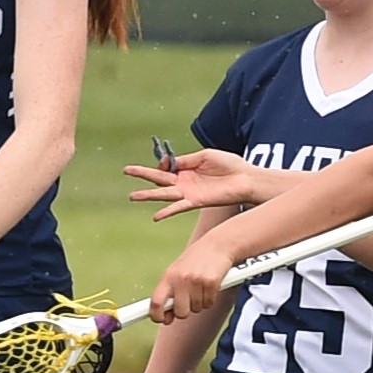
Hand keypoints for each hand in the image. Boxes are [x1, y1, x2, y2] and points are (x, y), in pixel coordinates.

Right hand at [125, 147, 260, 220]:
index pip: (166, 167)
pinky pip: (179, 207)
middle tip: (126, 170)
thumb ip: (186, 160)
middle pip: (159, 179)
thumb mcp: (205, 156)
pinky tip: (156, 216)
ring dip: (148, 195)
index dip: (159, 163)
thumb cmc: (229, 165)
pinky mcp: (196, 201)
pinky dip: (168, 212)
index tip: (160, 160)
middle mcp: (185, 183)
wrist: (246, 178)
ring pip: (164, 194)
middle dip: (142, 175)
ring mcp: (189, 193)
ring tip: (132, 196)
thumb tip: (168, 162)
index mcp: (186, 169)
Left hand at [150, 235, 232, 323]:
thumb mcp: (177, 272)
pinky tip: (210, 285)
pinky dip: (210, 298)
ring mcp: (196, 281)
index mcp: (168, 277)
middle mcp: (180, 279)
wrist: (218, 244)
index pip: (156, 302)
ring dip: (200, 302)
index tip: (161, 319)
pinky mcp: (211, 282)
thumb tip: (166, 318)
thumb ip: (170, 293)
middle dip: (186, 310)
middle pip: (180, 312)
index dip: (157, 316)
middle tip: (190, 299)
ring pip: (197, 309)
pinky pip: (209, 303)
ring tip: (201, 286)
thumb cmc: (196, 260)